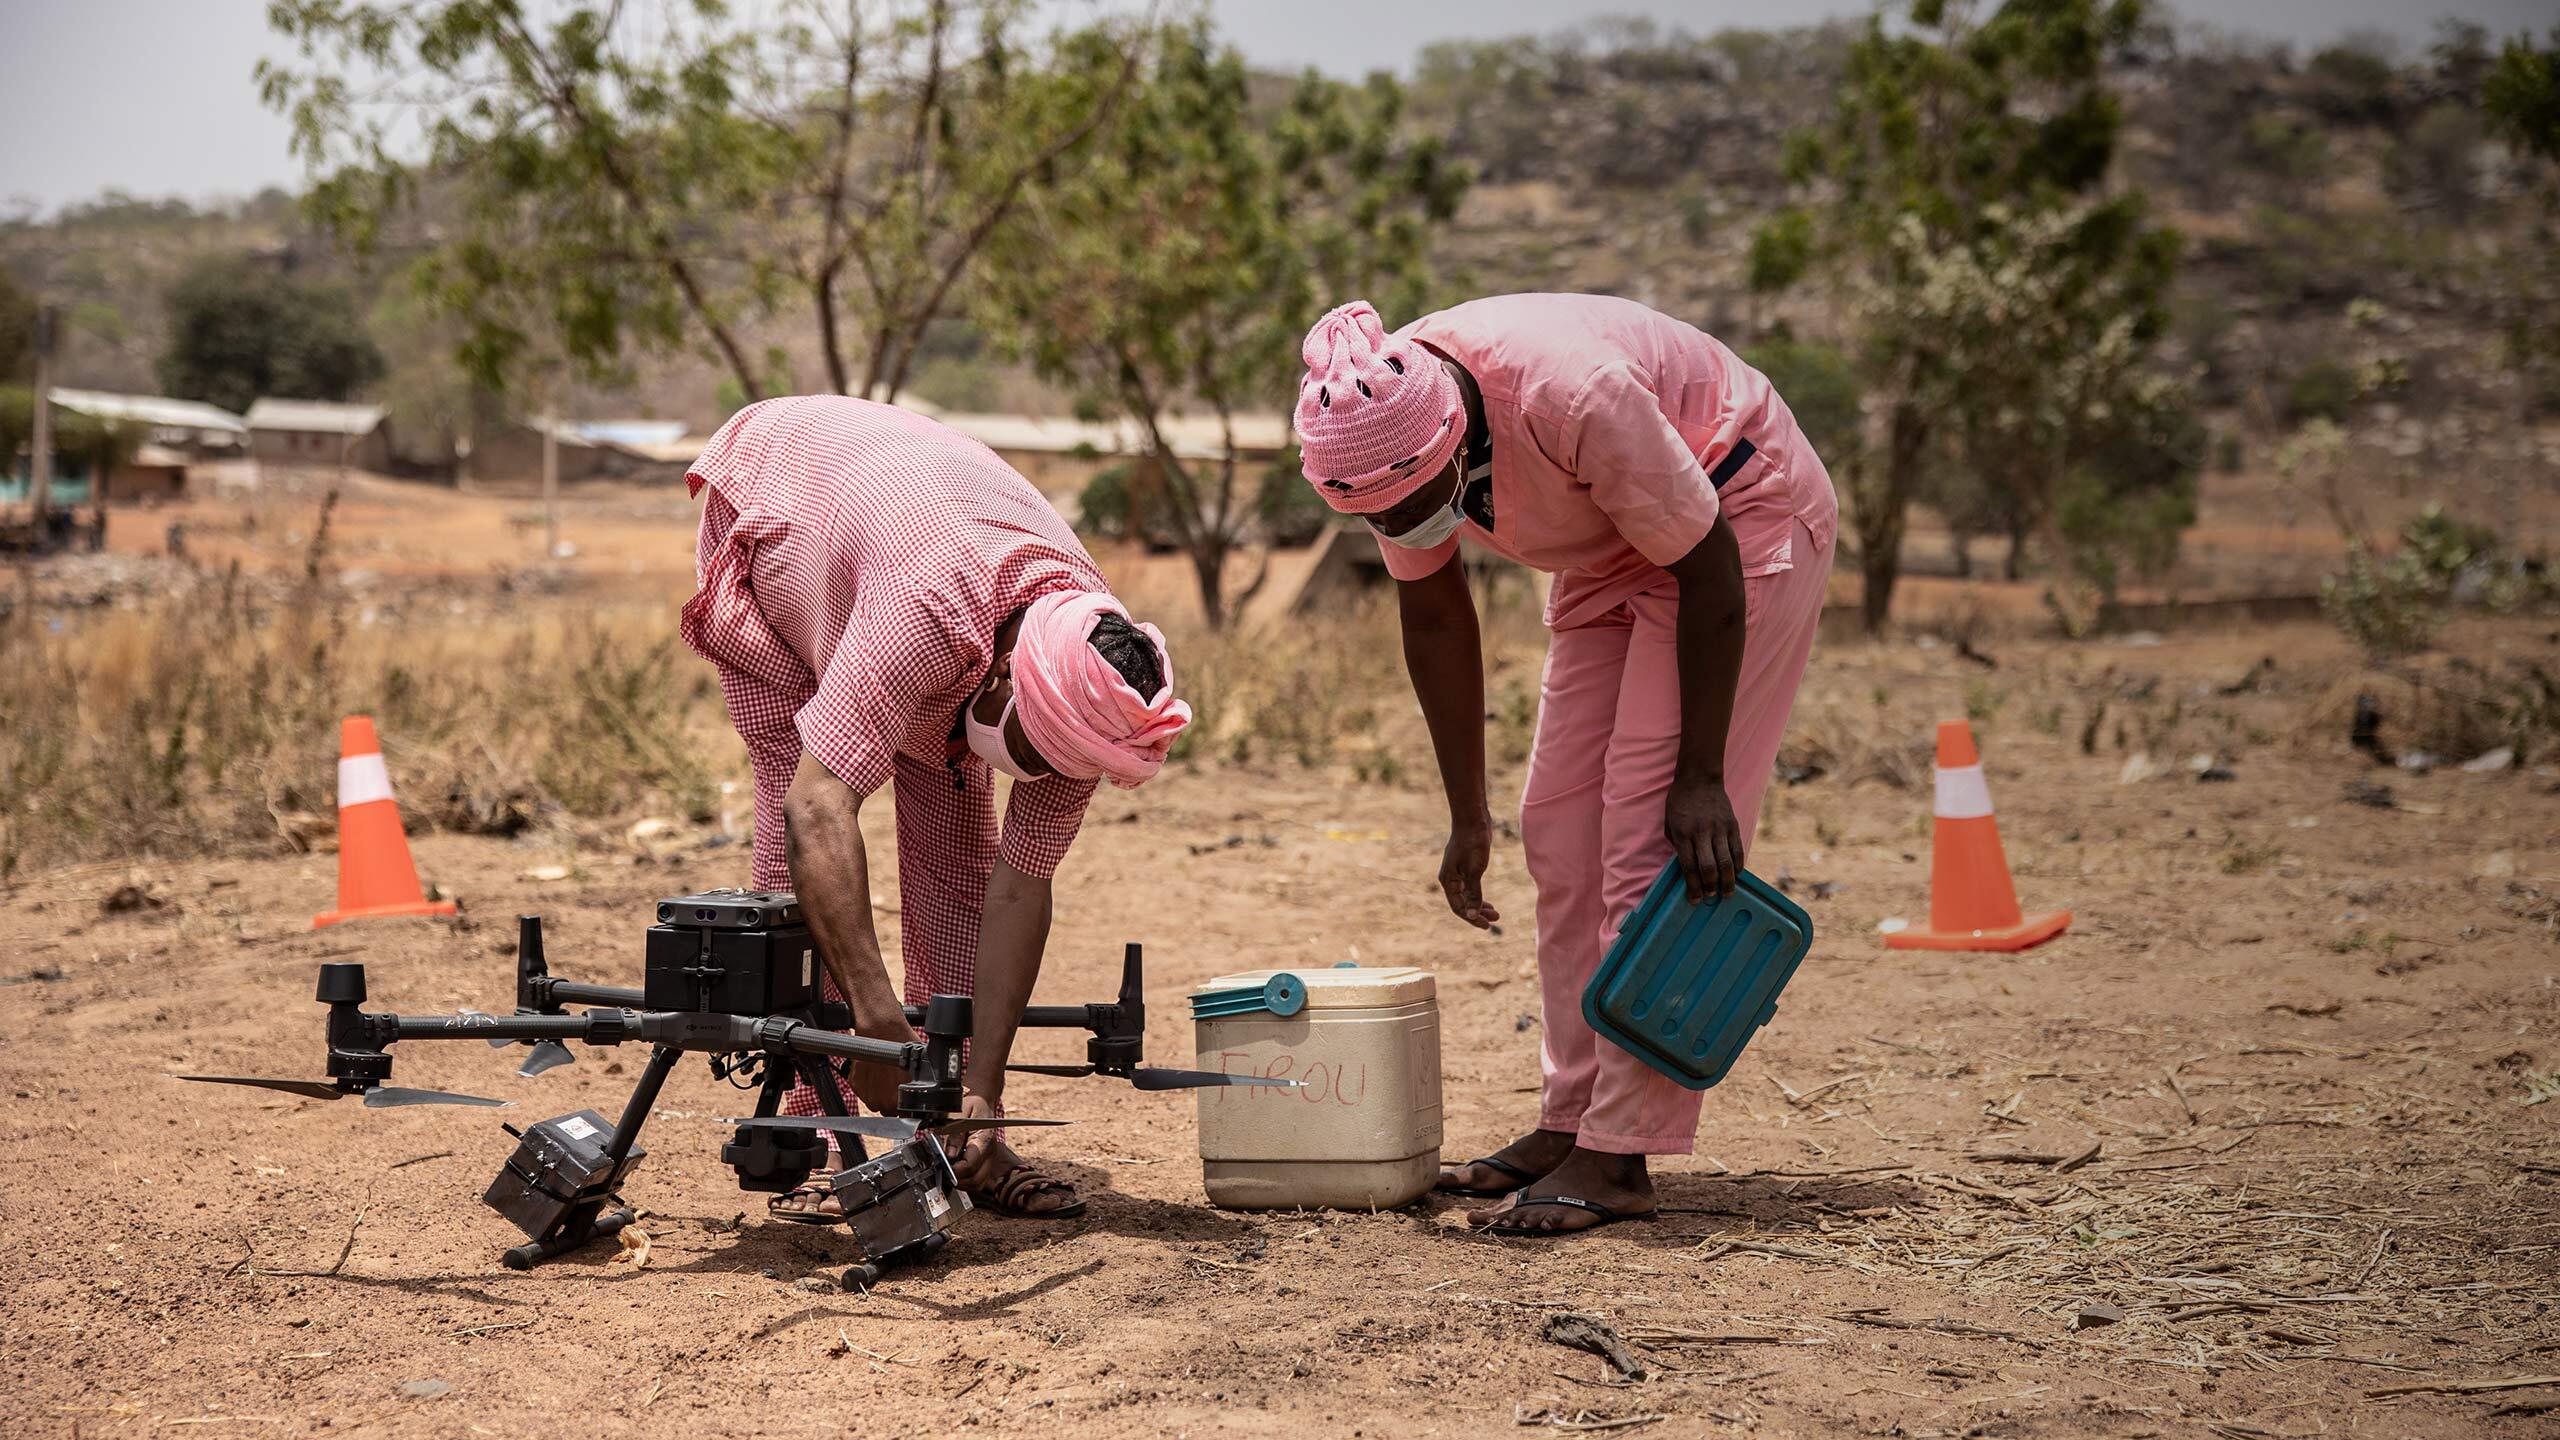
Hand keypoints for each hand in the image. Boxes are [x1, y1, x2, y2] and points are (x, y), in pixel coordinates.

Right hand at [845, 1010, 918, 1115]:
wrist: (882, 1031)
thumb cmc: (901, 1046)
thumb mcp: (920, 1071)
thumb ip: (919, 1089)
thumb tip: (926, 1097)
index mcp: (896, 1102)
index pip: (902, 1117)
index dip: (905, 1107)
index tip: (906, 1100)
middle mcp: (879, 1102)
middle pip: (887, 1111)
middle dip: (892, 1100)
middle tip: (895, 1084)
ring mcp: (865, 1094)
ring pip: (874, 1101)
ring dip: (879, 1093)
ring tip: (885, 1076)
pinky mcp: (855, 1084)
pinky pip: (863, 1091)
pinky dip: (868, 1084)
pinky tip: (876, 1072)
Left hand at [941, 1092, 1002, 1187]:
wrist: (982, 1101)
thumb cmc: (971, 1105)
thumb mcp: (959, 1113)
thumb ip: (954, 1134)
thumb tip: (950, 1155)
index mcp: (984, 1139)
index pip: (970, 1165)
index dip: (954, 1170)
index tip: (942, 1167)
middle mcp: (990, 1152)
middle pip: (976, 1179)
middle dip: (957, 1180)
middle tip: (943, 1173)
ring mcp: (989, 1159)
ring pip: (978, 1184)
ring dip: (962, 1184)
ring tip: (949, 1174)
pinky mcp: (986, 1163)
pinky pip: (979, 1181)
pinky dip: (967, 1182)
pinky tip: (956, 1173)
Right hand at [1440, 818, 1499, 929]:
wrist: (1473, 820)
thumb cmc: (1472, 843)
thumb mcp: (1475, 871)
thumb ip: (1474, 894)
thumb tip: (1473, 915)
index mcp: (1448, 880)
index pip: (1458, 907)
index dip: (1472, 919)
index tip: (1488, 925)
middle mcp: (1450, 879)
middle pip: (1462, 904)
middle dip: (1478, 913)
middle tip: (1495, 920)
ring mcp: (1457, 873)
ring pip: (1466, 896)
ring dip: (1479, 906)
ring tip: (1495, 913)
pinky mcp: (1465, 867)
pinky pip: (1470, 887)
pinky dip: (1478, 895)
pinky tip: (1487, 901)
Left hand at [1664, 773, 1742, 902]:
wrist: (1699, 778)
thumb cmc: (1679, 802)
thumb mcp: (1669, 823)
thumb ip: (1677, 845)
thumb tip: (1686, 867)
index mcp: (1683, 834)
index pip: (1689, 867)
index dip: (1693, 887)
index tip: (1694, 900)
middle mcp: (1701, 833)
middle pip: (1709, 868)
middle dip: (1710, 887)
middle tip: (1710, 896)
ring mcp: (1719, 829)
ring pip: (1726, 861)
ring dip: (1727, 881)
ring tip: (1727, 893)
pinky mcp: (1732, 825)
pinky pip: (1737, 849)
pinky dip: (1739, 864)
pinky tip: (1737, 874)